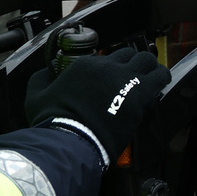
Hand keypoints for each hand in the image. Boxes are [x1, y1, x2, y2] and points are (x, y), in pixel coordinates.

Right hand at [25, 46, 170, 165]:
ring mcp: (127, 78)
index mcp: (86, 65)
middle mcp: (108, 67)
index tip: (112, 78)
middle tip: (131, 78)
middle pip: (130, 55)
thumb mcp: (36, 96)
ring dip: (148, 69)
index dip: (112, 67)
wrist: (70, 140)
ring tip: (147, 80)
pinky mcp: (141, 93)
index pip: (108, 56)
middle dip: (131, 64)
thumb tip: (46, 71)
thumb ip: (41, 79)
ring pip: (148, 61)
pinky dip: (160, 79)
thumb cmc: (53, 121)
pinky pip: (161, 77)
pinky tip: (157, 86)